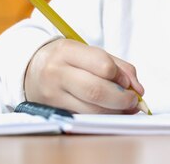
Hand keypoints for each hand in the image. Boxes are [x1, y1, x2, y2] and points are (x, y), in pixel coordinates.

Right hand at [24, 39, 143, 113]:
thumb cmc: (68, 59)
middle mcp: (57, 73)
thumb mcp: (89, 52)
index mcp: (67, 51)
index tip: (129, 83)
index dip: (121, 77)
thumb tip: (138, 89)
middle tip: (133, 101)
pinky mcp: (55, 111)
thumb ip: (118, 66)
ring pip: (92, 109)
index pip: (102, 65)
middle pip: (96, 91)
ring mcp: (53, 95)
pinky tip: (109, 111)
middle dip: (121, 99)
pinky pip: (85, 117)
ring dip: (115, 111)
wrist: (31, 69)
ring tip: (124, 107)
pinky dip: (102, 116)